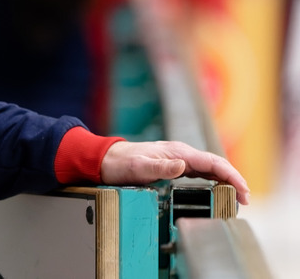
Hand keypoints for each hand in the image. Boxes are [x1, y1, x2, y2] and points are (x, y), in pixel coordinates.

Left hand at [100, 140, 250, 204]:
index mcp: (178, 152)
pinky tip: (218, 190)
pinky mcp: (174, 165)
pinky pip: (200, 172)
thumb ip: (160, 167)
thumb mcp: (138, 167)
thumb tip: (183, 166)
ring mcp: (178, 158)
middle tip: (246, 200)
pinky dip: (214, 180)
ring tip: (238, 197)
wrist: (106, 158)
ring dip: (226, 180)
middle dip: (234, 180)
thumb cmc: (121, 163)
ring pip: (209, 168)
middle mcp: (181, 153)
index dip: (231, 175)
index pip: (212, 161)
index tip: (243, 190)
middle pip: (215, 164)